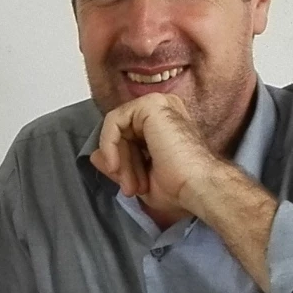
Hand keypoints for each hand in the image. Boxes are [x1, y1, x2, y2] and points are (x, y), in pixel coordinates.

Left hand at [91, 94, 221, 224]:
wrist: (199, 188)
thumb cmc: (180, 187)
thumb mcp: (139, 177)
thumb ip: (117, 163)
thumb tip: (94, 155)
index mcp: (164, 123)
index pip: (128, 136)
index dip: (124, 164)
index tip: (130, 189)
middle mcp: (163, 109)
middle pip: (122, 132)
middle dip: (121, 164)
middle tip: (130, 189)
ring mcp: (158, 104)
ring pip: (117, 128)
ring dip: (118, 159)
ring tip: (131, 184)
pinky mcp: (151, 105)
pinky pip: (114, 120)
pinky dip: (110, 144)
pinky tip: (117, 165)